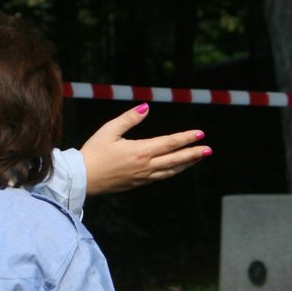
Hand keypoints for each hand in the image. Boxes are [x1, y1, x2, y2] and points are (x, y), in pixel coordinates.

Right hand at [80, 104, 208, 194]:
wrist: (82, 178)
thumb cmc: (94, 152)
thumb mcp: (109, 130)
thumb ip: (129, 118)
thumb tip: (146, 107)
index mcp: (140, 151)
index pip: (170, 143)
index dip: (186, 138)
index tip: (200, 133)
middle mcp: (145, 165)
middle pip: (176, 159)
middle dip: (194, 153)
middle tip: (209, 149)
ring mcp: (142, 177)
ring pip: (170, 171)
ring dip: (186, 164)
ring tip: (197, 158)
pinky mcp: (137, 183)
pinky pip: (161, 177)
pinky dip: (173, 171)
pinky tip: (176, 168)